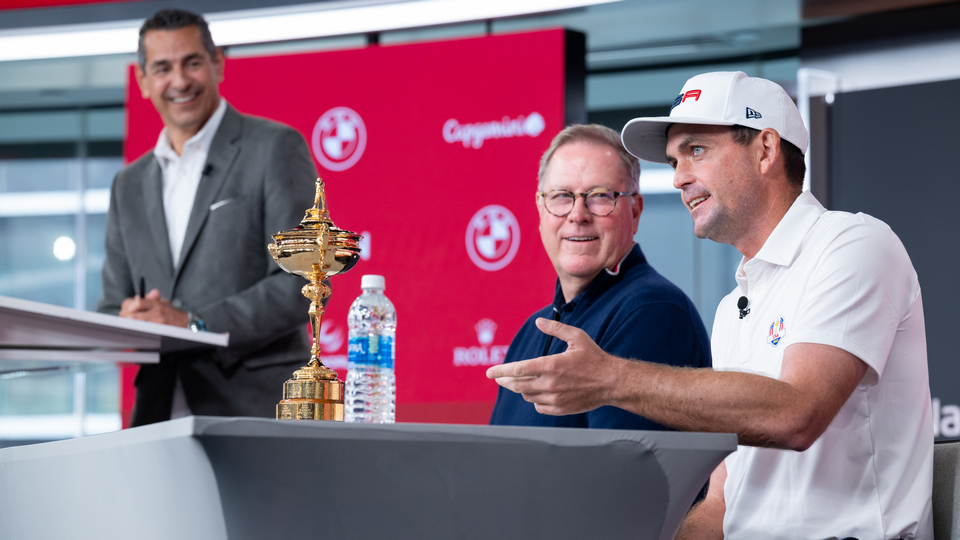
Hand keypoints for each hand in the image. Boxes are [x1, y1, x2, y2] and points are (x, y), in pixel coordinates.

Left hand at [118, 289, 189, 326]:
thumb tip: (137, 298)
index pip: (136, 302)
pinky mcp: (159, 330)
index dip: (128, 306)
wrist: (184, 322)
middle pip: (132, 315)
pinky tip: (136, 329)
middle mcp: (157, 311)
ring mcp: (158, 322)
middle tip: (125, 318)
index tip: (126, 309)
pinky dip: (136, 330)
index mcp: (155, 303)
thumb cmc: (169, 312)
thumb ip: (149, 298)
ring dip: (129, 324)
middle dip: (125, 317)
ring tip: (129, 323)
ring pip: (135, 324)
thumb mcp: (161, 301)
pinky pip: (142, 330)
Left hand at [486, 317, 622, 415]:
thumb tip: (538, 323)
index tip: (489, 373)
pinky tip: (537, 392)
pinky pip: (538, 406)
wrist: (612, 382)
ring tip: (522, 382)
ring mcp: (554, 398)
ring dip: (521, 388)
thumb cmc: (594, 357)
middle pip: (517, 385)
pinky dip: (534, 399)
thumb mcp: (577, 337)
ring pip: (527, 395)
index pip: (518, 369)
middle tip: (499, 378)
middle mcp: (550, 383)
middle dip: (505, 381)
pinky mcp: (560, 409)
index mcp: (551, 365)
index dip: (500, 371)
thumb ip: (555, 329)